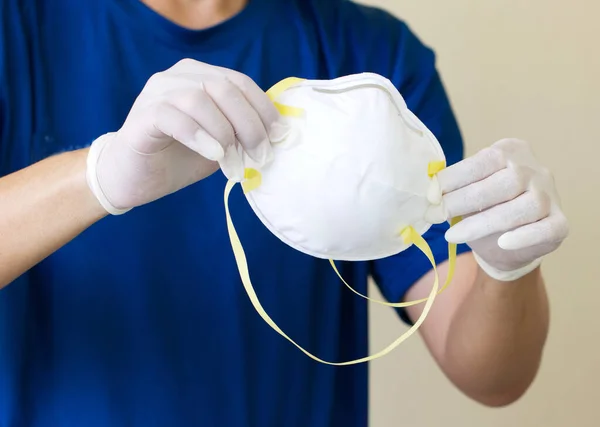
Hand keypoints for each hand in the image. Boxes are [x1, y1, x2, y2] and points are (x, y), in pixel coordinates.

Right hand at [86, 59, 288, 213]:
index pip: (240, 83)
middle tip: (260, 155)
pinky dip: (199, 136)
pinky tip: (213, 155)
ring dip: (224, 133)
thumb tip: (278, 135)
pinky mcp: (143, 114)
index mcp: (201, 77)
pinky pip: (174, 116)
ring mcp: (158, 92)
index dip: (264, 109)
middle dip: (249, 124)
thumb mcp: (221, 144)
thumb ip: (241, 133)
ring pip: (200, 99)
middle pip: (224, 88)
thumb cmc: (178, 159)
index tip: (280, 136)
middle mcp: (179, 76)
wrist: (132, 178)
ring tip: (233, 161)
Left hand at [435, 138, 568, 280]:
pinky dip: (524, 236)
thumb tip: (430, 191)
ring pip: (524, 206)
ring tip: (453, 235)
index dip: (456, 177)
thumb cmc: (483, 209)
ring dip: (484, 222)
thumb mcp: (467, 192)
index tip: (431, 194)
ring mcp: (551, 196)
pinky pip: (546, 228)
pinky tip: (502, 242)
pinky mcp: (559, 223)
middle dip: (465, 199)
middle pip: (506, 181)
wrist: (506, 244)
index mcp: (510, 152)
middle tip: (436, 214)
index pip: (484, 160)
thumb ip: (455, 188)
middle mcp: (535, 170)